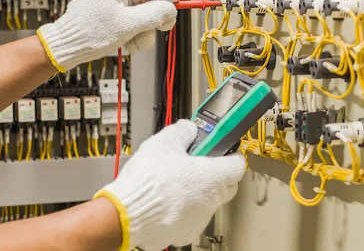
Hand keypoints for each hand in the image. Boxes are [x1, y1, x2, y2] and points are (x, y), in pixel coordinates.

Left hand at [37, 0, 179, 71]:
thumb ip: (154, 14)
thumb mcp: (129, 25)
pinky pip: (128, 18)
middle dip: (153, 17)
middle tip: (162, 29)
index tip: (176, 3)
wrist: (66, 46)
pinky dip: (133, 31)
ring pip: (138, 10)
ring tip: (137, 45)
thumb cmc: (90, 34)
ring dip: (143, 30)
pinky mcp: (106, 11)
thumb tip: (171, 9)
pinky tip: (129, 43)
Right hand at [95, 120, 245, 250]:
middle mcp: (211, 200)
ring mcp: (199, 219)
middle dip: (218, 175)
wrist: (125, 214)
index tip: (223, 150)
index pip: (238, 165)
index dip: (231, 155)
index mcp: (213, 177)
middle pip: (228, 186)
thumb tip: (189, 129)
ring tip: (176, 183)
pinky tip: (167, 202)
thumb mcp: (165, 142)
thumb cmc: (148, 181)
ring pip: (209, 203)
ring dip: (199, 193)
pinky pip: (191, 219)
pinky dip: (184, 210)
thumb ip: (183, 131)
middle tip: (199, 165)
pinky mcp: (184, 233)